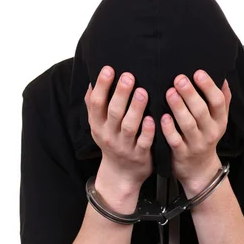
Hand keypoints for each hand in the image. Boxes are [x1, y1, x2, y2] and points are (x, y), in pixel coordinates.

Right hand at [85, 66, 154, 190]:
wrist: (120, 174)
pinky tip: (152, 118)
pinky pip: (144, 142)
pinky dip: (148, 130)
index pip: (96, 103)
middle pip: (113, 112)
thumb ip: (94, 105)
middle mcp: (109, 135)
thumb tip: (91, 80)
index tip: (109, 68)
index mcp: (97, 125)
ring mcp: (124, 146)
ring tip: (142, 92)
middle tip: (129, 76)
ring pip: (129, 126)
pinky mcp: (140, 155)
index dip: (102, 85)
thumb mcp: (98, 125)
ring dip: (136, 109)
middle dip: (120, 93)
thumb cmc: (111, 142)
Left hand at [161, 70, 231, 188]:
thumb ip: (222, 101)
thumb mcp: (218, 121)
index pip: (218, 102)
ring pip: (188, 124)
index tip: (198, 73)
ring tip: (170, 92)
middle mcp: (210, 132)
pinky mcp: (182, 153)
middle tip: (179, 79)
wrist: (200, 170)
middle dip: (190, 94)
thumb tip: (223, 78)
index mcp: (219, 121)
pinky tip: (162, 117)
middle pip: (202, 111)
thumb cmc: (206, 138)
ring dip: (178, 108)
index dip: (209, 87)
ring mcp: (195, 144)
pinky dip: (169, 128)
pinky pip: (175, 140)